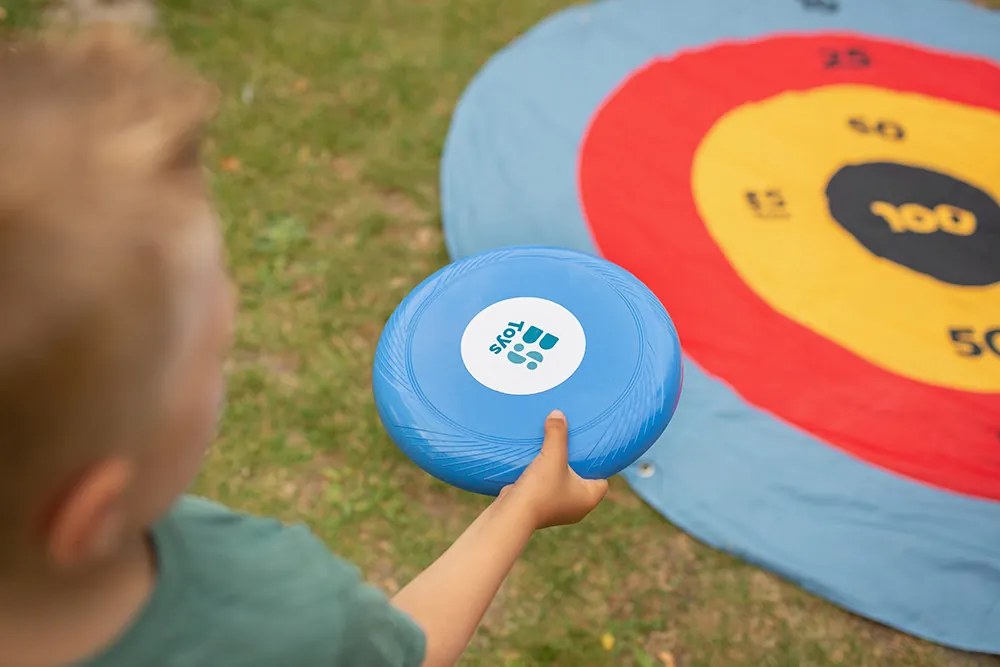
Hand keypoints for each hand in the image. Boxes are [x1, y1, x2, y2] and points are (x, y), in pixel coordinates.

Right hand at [500, 410, 608, 528]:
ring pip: (564, 484)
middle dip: (576, 463)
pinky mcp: (543, 508)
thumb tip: (558, 413)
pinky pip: (549, 488)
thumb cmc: (540, 488)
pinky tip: (537, 464)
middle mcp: (578, 507)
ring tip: (552, 451)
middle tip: (570, 444)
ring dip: (558, 470)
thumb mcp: (552, 456)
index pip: (602, 478)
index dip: (597, 463)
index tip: (588, 447)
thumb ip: (557, 434)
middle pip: (583, 479)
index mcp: (589, 498)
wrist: (512, 513)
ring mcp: (560, 509)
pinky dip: (545, 478)